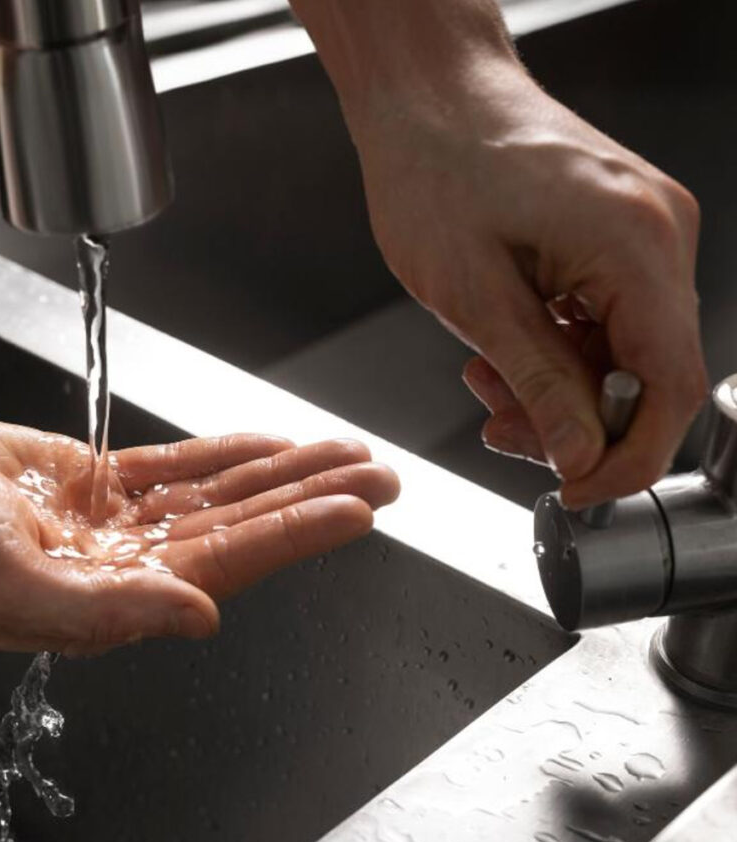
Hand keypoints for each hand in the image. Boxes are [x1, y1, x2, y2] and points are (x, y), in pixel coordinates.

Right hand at [0, 413, 397, 654]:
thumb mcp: (6, 582)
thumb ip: (110, 609)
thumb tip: (202, 617)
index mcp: (109, 603)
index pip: (227, 564)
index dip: (296, 534)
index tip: (358, 507)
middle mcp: (123, 568)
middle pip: (241, 529)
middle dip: (312, 500)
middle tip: (381, 475)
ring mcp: (113, 525)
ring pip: (218, 496)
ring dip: (281, 473)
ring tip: (344, 452)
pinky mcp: (94, 483)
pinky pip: (175, 468)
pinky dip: (224, 456)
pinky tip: (267, 446)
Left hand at [353, 66, 705, 506]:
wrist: (425, 96)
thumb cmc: (434, 169)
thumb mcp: (474, 298)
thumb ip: (539, 383)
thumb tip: (582, 455)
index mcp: (635, 243)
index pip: (671, 387)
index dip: (627, 457)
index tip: (577, 490)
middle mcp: (658, 233)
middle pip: (648, 376)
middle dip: (575, 423)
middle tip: (504, 430)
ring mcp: (643, 231)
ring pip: (622, 354)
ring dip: (556, 389)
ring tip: (487, 383)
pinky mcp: (616, 235)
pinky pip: (605, 320)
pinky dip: (556, 352)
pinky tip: (503, 352)